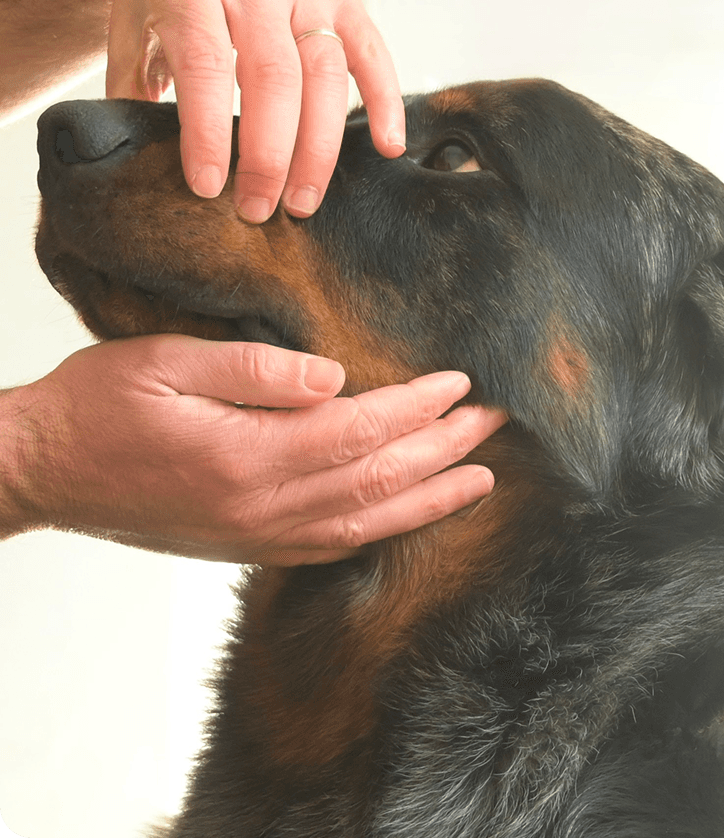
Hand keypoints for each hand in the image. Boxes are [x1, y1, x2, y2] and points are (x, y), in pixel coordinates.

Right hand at [2, 336, 503, 564]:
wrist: (44, 469)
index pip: (360, 429)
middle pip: (378, 479)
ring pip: (366, 522)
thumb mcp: (167, 361)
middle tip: (493, 424)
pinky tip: (411, 516)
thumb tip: (334, 376)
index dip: (417, 407)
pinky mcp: (248, 547)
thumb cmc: (99, 406)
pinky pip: (332, 547)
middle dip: (444, 450)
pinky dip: (382, 531)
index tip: (460, 384)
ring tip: (481, 480)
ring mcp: (258, 536)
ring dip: (430, 500)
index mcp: (247, 455)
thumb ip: (256, 369)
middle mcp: (263, 506)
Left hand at [105, 0, 404, 223]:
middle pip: (274, 79)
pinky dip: (384, 101)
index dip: (209, 132)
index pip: (208, 66)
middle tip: (259, 209)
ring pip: (326, 75)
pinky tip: (386, 145)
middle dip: (269, 155)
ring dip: (319, 147)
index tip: (209, 186)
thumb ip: (133, 82)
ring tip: (303, 200)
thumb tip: (138, 159)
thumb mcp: (130, 17)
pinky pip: (372, 52)